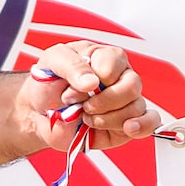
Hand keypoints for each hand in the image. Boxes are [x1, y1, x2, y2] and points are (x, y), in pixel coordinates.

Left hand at [16, 39, 164, 150]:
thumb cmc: (48, 83)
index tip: (74, 86)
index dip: (97, 78)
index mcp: (106, 57)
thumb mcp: (52, 62)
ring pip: (136, 108)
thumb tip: (92, 82)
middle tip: (82, 106)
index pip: (116, 62)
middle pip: (131, 87)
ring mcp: (124, 102)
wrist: (37, 113)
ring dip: (107, 118)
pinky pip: (147, 124)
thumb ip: (72, 66)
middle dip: (103, 101)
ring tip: (87, 118)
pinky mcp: (123, 125)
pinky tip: (128, 127)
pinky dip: (141, 126)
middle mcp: (120, 79)